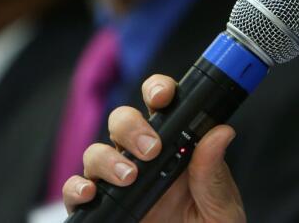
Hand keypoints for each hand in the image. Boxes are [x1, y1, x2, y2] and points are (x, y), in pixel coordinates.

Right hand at [62, 74, 246, 222]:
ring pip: (97, 151)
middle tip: (150, 150)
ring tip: (128, 177)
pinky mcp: (102, 208)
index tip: (162, 97)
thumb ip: (214, 172)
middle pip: (123, 121)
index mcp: (176, 146)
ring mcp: (119, 182)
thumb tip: (221, 132)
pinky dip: (76, 187)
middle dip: (131, 126)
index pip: (161, 104)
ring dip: (107, 158)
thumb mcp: (220, 204)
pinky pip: (76, 189)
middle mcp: (144, 158)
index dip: (157, 90)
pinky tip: (90, 192)